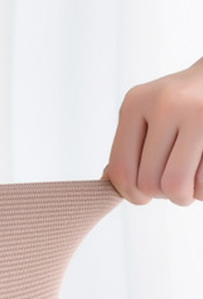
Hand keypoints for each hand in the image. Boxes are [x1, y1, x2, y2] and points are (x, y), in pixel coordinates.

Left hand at [100, 56, 202, 205]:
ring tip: (190, 180)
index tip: (142, 196)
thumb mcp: (148, 113)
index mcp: (137, 102)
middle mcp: (166, 103)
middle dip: (161, 193)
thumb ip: (127, 147)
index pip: (121, 169)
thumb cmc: (183, 103)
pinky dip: (202, 190)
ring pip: (175, 187)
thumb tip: (106, 183)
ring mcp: (198, 112)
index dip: (131, 194)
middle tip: (173, 181)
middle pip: (148, 182)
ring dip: (183, 195)